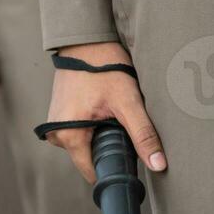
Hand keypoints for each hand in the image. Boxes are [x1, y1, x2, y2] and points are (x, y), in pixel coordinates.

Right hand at [44, 41, 165, 182]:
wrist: (86, 42)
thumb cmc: (104, 68)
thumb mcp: (128, 102)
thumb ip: (143, 135)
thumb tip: (158, 165)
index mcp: (68, 137)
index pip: (92, 171)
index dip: (113, 168)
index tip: (128, 157)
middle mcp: (56, 135)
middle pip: (89, 158)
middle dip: (108, 147)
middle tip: (120, 123)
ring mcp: (54, 125)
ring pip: (86, 145)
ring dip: (101, 135)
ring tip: (109, 112)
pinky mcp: (58, 116)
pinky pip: (79, 132)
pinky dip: (93, 125)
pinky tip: (101, 108)